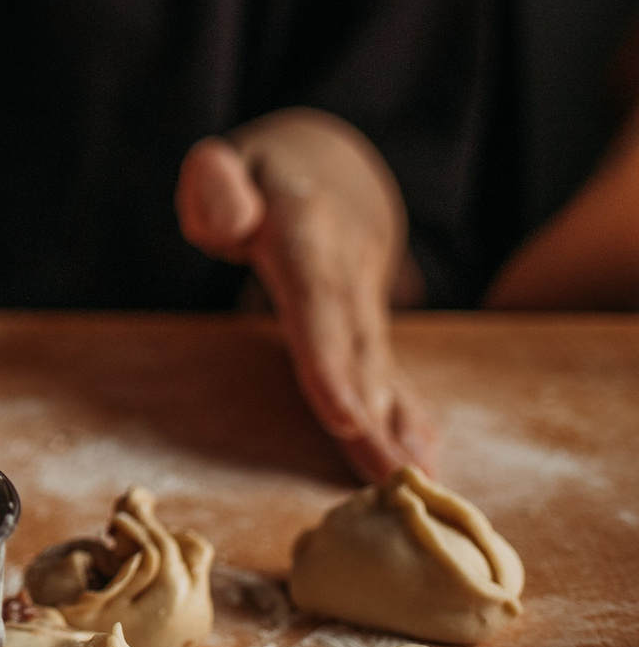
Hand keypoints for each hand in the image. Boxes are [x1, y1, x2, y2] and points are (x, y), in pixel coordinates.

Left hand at [176, 108, 435, 481]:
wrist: (333, 167)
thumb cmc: (264, 171)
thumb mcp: (227, 159)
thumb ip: (218, 185)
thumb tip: (229, 227)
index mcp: (309, 231)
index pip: (319, 301)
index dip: (332, 361)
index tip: (345, 418)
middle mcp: (349, 271)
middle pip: (360, 350)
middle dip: (374, 418)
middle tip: (391, 481)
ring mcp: (367, 299)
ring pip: (381, 368)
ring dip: (399, 430)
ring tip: (420, 487)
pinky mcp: (371, 323)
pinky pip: (390, 372)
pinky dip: (410, 419)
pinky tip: (427, 468)